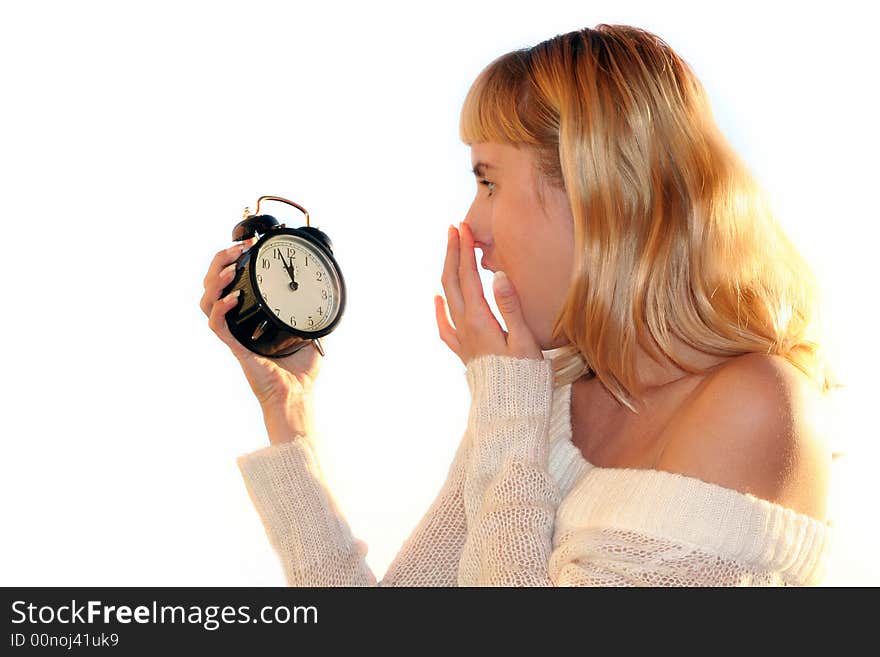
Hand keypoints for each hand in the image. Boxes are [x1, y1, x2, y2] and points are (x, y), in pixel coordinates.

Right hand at [199, 238, 322, 411]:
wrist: (297, 397)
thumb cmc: (300, 372)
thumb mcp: (311, 332)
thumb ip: (315, 313)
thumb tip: (329, 295)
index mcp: (251, 318)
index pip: (230, 285)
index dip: (231, 263)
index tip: (247, 245)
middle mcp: (238, 324)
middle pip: (212, 287)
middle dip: (220, 262)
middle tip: (237, 248)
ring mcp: (235, 336)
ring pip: (207, 302)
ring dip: (216, 280)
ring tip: (232, 266)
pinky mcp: (236, 349)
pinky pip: (218, 326)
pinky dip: (221, 309)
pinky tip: (232, 297)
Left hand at [434, 222, 541, 365]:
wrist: (510, 410)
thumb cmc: (524, 377)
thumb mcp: (524, 340)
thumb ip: (511, 307)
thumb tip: (499, 275)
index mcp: (480, 320)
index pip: (468, 277)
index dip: (465, 250)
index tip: (464, 228)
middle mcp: (466, 327)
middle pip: (453, 283)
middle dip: (453, 253)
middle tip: (455, 229)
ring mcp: (463, 340)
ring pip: (448, 299)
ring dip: (448, 273)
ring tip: (450, 252)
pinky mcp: (465, 352)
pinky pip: (445, 327)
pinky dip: (439, 309)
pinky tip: (438, 299)